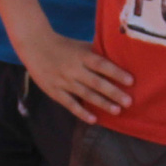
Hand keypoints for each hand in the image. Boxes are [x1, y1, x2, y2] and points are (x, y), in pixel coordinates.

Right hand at [17, 30, 132, 122]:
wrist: (35, 45)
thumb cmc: (63, 45)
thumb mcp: (80, 46)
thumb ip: (96, 53)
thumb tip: (119, 59)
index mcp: (81, 56)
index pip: (101, 65)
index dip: (116, 73)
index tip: (131, 81)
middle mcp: (73, 69)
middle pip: (96, 82)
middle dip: (113, 93)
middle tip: (129, 102)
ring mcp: (63, 81)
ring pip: (85, 94)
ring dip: (102, 103)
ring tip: (117, 111)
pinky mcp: (54, 91)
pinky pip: (70, 104)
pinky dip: (81, 112)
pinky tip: (93, 119)